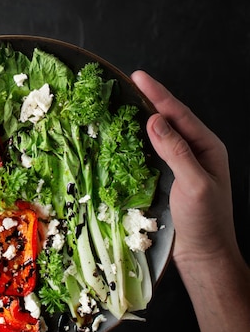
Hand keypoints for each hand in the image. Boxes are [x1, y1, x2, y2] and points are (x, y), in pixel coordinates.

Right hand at [131, 71, 238, 265]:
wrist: (203, 255)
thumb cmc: (205, 222)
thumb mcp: (194, 184)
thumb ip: (176, 151)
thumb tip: (155, 120)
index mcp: (208, 148)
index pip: (179, 114)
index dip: (158, 94)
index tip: (138, 77)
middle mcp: (195, 152)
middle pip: (170, 119)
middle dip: (149, 99)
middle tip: (127, 83)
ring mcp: (182, 165)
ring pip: (160, 134)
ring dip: (141, 118)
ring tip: (123, 103)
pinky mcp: (168, 178)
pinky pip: (151, 152)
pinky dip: (137, 141)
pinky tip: (125, 136)